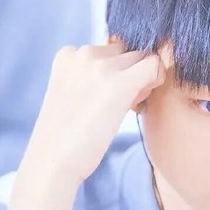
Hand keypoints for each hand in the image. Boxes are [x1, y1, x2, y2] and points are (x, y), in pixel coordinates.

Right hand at [10, 43, 163, 209]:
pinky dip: (156, 81)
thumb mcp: (73, 94)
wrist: (53, 160)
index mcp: (69, 53)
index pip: (110, 48)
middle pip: (128, 52)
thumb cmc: (66, 136)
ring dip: (144, 79)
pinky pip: (154, 66)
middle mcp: (84, 52)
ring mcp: (101, 67)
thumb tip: (135, 65)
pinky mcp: (119, 84)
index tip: (112, 95)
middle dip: (133, 73)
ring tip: (128, 107)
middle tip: (125, 103)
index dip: (119, 71)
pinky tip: (140, 104)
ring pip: (143, 58)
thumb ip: (95, 76)